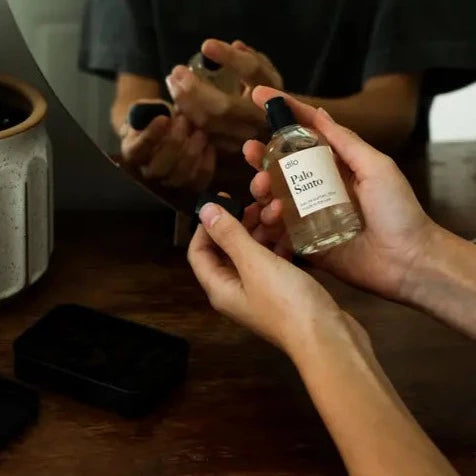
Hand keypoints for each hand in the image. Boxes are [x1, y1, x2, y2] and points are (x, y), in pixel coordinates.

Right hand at [121, 100, 214, 190]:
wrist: (168, 133)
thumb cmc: (157, 118)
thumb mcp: (152, 109)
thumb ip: (156, 106)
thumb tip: (173, 87)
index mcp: (133, 152)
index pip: (138, 149)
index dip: (151, 136)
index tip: (164, 118)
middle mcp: (148, 172)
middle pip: (159, 168)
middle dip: (174, 144)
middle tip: (186, 122)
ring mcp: (169, 182)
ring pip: (179, 177)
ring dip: (191, 154)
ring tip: (200, 133)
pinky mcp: (189, 185)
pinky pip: (199, 181)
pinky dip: (206, 165)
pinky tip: (210, 146)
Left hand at [166, 39, 282, 153]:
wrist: (275, 134)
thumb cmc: (264, 97)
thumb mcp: (263, 77)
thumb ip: (249, 61)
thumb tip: (236, 45)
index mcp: (275, 93)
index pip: (252, 72)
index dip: (230, 58)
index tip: (206, 45)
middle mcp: (262, 119)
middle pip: (223, 106)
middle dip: (194, 88)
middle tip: (177, 71)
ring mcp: (247, 139)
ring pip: (210, 123)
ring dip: (186, 103)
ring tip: (174, 85)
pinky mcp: (232, 150)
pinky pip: (204, 135)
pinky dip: (189, 119)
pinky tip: (179, 106)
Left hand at [188, 201, 369, 354]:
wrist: (327, 338)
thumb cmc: (286, 300)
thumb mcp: (255, 263)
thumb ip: (230, 236)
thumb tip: (205, 211)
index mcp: (220, 287)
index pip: (199, 252)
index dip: (206, 225)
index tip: (222, 199)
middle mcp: (235, 291)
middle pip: (226, 251)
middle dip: (238, 225)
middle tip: (255, 204)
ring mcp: (259, 292)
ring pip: (251, 255)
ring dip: (260, 233)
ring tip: (277, 212)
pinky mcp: (281, 292)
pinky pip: (271, 263)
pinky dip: (277, 247)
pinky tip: (290, 234)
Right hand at [244, 86, 436, 299]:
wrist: (406, 261)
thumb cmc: (397, 210)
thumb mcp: (376, 167)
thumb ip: (346, 142)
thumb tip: (319, 113)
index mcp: (335, 167)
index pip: (305, 136)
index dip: (283, 115)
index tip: (257, 97)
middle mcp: (319, 188)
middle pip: (282, 168)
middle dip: (262, 158)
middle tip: (249, 153)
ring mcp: (310, 215)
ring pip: (275, 197)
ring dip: (262, 190)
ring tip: (261, 190)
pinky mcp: (305, 241)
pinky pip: (279, 230)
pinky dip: (267, 222)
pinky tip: (268, 217)